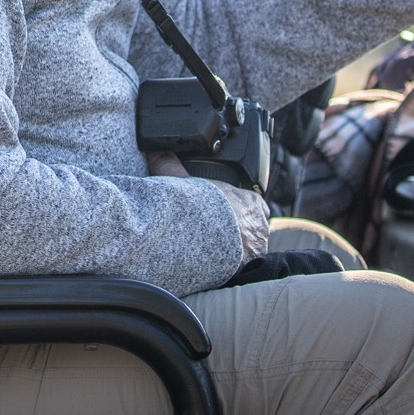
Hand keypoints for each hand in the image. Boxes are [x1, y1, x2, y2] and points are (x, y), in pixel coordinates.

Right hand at [148, 151, 269, 262]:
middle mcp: (258, 222)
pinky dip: (238, 264)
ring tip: (222, 252)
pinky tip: (224, 265)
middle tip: (224, 234)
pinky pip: (249, 264)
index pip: (254, 204)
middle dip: (243, 230)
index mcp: (249, 201)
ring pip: (255, 245)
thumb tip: (154, 149)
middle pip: (256, 226)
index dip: (243, 208)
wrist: (198, 236)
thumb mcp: (182, 182)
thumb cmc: (195, 207)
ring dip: (242, 249)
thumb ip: (170, 164)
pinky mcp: (252, 262)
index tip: (230, 212)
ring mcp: (257, 244)